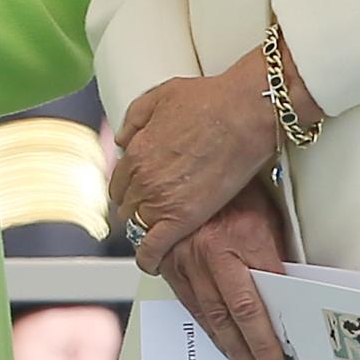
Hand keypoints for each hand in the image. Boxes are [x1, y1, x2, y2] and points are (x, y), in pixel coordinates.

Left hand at [109, 53, 278, 273]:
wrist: (240, 114)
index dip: (129, 188)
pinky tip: (153, 262)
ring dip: (144, 230)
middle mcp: (142, 178)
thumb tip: (123, 139)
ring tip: (157, 232)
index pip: (119, 181)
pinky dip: (150, 259)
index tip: (137, 192)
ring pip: (137, 227)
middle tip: (151, 209)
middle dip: (136, 207)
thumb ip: (135, 119)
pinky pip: (154, 248)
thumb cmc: (208, 101)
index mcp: (136, 151)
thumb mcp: (159, 96)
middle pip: (127, 206)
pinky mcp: (182, 218)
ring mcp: (160, 200)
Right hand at [160, 182, 287, 359]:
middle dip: (255, 349)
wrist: (191, 157)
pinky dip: (206, 326)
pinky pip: (189, 303)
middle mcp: (208, 249)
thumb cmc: (233, 184)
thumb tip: (286, 290)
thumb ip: (271, 252)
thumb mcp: (264, 213)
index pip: (263, 296)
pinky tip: (219, 341)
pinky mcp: (168, 261)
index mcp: (239, 234)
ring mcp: (184, 256)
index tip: (284, 354)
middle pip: (236, 314)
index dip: (274, 332)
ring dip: (231, 347)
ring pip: (210, 315)